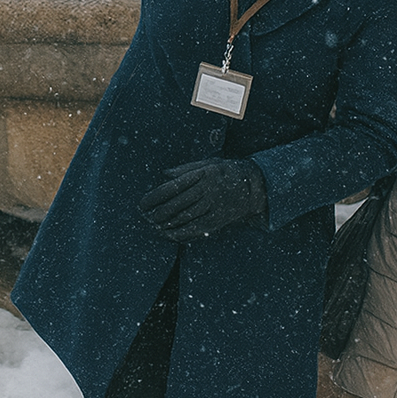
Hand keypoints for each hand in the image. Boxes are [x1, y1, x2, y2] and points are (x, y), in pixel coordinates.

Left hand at [139, 158, 266, 241]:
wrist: (253, 186)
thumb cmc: (226, 172)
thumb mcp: (207, 163)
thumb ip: (185, 169)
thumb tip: (164, 174)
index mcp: (202, 174)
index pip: (172, 186)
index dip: (155, 196)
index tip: (143, 203)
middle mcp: (207, 190)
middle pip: (176, 204)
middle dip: (157, 212)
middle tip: (145, 216)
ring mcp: (212, 206)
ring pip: (184, 217)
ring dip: (166, 223)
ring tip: (154, 224)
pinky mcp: (217, 219)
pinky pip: (195, 228)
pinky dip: (179, 232)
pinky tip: (168, 233)